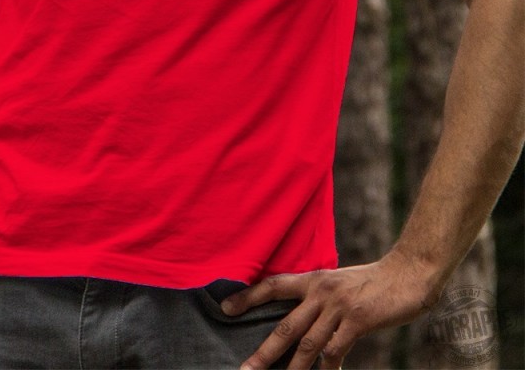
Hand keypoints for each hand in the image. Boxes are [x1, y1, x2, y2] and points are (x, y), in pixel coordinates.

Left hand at [220, 251, 442, 368]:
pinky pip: (335, 353)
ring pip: (307, 344)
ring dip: (291, 369)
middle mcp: (320, 292)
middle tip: (245, 369)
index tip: (225, 308)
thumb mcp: (339, 282)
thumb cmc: (373, 282)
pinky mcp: (357, 321)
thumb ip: (319, 298)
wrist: (408, 273)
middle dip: (264, 351)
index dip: (248, 297)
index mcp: (313, 279)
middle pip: (285, 325)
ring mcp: (338, 307)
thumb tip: (301, 317)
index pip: (273, 285)